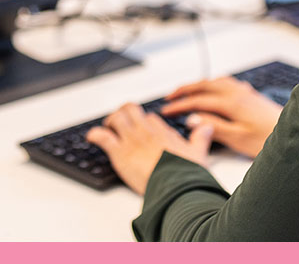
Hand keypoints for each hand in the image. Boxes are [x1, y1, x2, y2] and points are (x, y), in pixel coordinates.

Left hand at [86, 103, 213, 194]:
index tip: (145, 129)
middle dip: (125, 112)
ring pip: (116, 117)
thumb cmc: (186, 174)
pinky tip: (92, 136)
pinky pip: (103, 137)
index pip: (152, 119)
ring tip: (108, 128)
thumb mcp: (199, 153)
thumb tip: (206, 126)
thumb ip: (200, 138)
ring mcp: (132, 140)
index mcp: (163, 132)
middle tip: (121, 122)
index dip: (147, 122)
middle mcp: (146, 132)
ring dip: (110, 121)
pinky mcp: (120, 152)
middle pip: (131, 110)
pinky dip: (95, 135)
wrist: (175, 188)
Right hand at [160, 76, 283, 157]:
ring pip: (215, 81)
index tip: (166, 110)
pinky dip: (214, 83)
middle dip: (184, 90)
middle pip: (204, 86)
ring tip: (188, 91)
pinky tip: (216, 87)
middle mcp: (237, 92)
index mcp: (230, 102)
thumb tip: (192, 118)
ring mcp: (245, 92)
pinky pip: (227, 82)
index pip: (197, 101)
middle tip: (170, 97)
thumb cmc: (268, 139)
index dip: (179, 105)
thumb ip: (213, 126)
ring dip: (198, 85)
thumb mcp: (237, 138)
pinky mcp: (252, 95)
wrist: (296, 133)